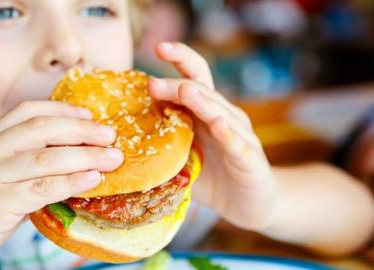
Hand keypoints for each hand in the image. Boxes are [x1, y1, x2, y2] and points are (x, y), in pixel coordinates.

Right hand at [0, 101, 122, 268]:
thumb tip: (77, 161)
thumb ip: (28, 168)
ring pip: (46, 158)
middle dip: (81, 130)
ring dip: (86, 156)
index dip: (62, 109)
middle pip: (41, 129)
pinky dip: (72, 182)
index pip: (26, 111)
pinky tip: (93, 179)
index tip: (90, 116)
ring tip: (113, 158)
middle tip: (111, 135)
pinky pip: (42, 188)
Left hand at [148, 42, 277, 229]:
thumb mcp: (183, 157)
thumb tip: (123, 136)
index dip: (181, 59)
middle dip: (176, 85)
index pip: (195, 78)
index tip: (158, 47)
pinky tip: (218, 124)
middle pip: (202, 92)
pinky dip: (228, 134)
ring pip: (220, 112)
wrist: (250, 205)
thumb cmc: (213, 177)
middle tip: (152, 84)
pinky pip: (237, 144)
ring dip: (202, 102)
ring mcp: (240, 137)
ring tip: (184, 91)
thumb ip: (164, 142)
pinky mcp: (250, 159)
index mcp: (206, 113)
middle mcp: (225, 118)